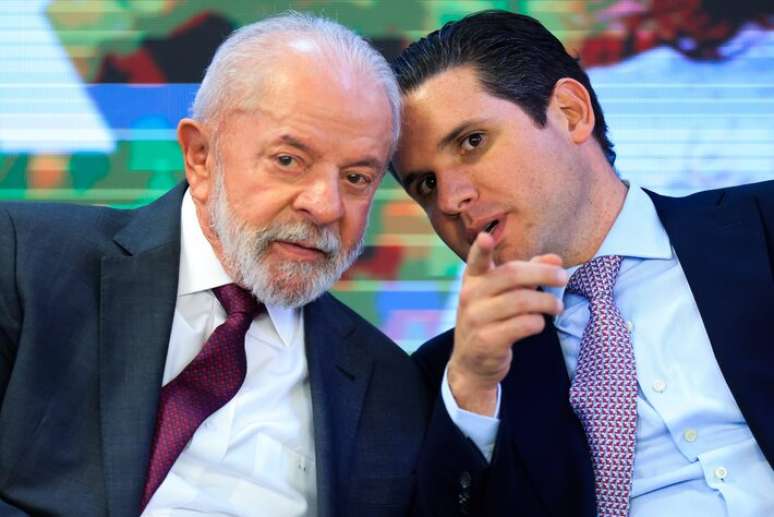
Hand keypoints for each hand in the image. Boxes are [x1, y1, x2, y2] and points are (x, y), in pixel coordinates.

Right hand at [448, 232, 567, 415]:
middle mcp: (470, 296)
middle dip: (543, 274)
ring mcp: (476, 319)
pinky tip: (538, 324)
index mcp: (473, 280)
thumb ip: (528, 274)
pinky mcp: (487, 340)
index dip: (481, 249)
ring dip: (546, 302)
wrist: (471, 364)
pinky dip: (537, 323)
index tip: (486, 236)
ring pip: (521, 301)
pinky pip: (522, 325)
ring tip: (557, 307)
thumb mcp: (503, 295)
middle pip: (511, 275)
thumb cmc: (492, 320)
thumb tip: (555, 259)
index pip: (476, 261)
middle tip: (563, 277)